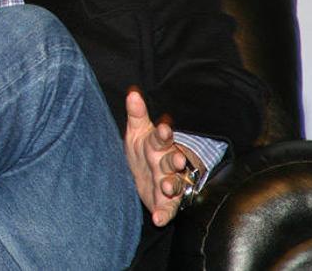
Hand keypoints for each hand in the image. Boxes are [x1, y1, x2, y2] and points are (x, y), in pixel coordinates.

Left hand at [124, 90, 195, 226]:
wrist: (143, 172)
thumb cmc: (142, 148)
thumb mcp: (137, 130)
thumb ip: (136, 114)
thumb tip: (132, 92)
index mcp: (159, 144)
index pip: (163, 137)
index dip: (164, 133)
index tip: (163, 128)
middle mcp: (167, 163)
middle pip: (174, 161)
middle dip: (176, 160)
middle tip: (179, 161)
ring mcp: (168, 182)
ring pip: (175, 184)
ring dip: (172, 186)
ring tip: (167, 187)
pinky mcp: (165, 202)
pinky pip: (168, 209)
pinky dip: (164, 214)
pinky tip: (158, 219)